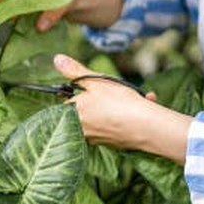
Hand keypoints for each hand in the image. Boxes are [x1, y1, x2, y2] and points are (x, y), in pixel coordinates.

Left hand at [53, 54, 190, 163]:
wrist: (145, 127)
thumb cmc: (117, 102)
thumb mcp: (94, 80)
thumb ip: (74, 70)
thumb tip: (58, 59)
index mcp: (73, 114)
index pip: (69, 101)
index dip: (83, 91)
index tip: (97, 86)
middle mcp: (82, 130)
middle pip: (89, 108)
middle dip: (106, 97)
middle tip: (120, 90)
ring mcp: (98, 139)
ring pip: (107, 116)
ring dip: (122, 104)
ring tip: (138, 97)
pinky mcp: (114, 144)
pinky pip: (119, 125)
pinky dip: (130, 115)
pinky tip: (146, 105)